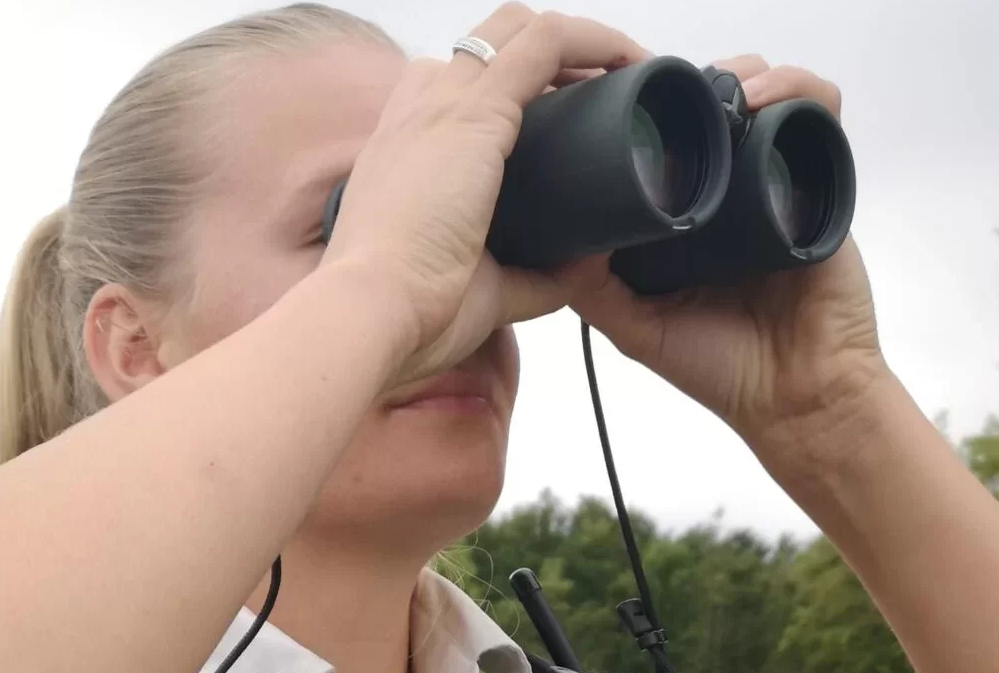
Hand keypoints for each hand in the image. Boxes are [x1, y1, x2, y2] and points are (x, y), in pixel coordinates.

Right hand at [322, 4, 643, 386]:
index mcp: (404, 153)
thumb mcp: (483, 291)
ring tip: (622, 74)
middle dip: (549, 60)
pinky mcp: (474, 113)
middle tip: (599, 98)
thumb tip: (584, 266)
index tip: (560, 126)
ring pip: (519, 32)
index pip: (455, 92)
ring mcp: (443, 107)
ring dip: (578, 43)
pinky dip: (594, 42)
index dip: (511, 95)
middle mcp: (417, 115)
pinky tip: (627, 63)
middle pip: (488, 48)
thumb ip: (534, 278)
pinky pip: (545, 43)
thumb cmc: (409, 313)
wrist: (371, 314)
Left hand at [559, 56, 888, 467]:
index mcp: (687, 219)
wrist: (796, 396)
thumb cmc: (722, 369)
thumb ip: (595, 290)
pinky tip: (761, 102)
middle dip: (695, 84)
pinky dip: (797, 93)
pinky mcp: (824, 185)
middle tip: (668, 91)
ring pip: (766, 96)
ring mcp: (777, 185)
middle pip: (716, 107)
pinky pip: (818, 117)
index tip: (621, 103)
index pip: (669, 143)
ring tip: (721, 88)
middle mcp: (731, 195)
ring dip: (744, 76)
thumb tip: (557, 238)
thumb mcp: (638, 330)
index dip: (648, 114)